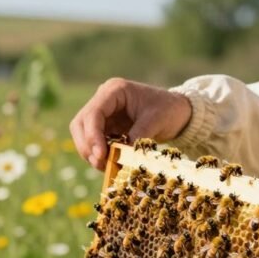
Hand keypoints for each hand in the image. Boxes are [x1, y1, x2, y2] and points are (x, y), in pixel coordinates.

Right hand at [69, 77, 192, 170]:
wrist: (178, 112)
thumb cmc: (169, 110)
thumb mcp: (156, 121)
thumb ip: (138, 136)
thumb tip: (122, 156)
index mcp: (114, 90)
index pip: (93, 113)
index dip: (92, 135)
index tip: (100, 155)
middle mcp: (104, 100)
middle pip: (80, 124)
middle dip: (87, 146)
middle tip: (101, 164)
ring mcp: (103, 114)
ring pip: (83, 135)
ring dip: (91, 153)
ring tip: (108, 167)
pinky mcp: (106, 127)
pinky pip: (94, 143)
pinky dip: (99, 155)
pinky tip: (111, 164)